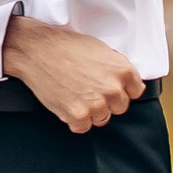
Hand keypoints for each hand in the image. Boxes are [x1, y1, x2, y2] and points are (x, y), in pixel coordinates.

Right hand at [4, 15, 144, 133]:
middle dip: (107, 101)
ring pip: (101, 118)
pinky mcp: (78, 116)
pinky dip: (74, 119)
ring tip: (75, 94)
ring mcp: (96, 104)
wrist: (37, 49)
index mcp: (123, 71)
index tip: (109, 86)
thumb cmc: (66, 45)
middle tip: (88, 89)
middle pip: (120, 107)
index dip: (121, 89)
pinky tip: (66, 102)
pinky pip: (82, 127)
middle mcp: (113, 89)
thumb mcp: (100, 49)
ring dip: (90, 111)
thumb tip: (124, 82)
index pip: (136, 91)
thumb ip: (115, 68)